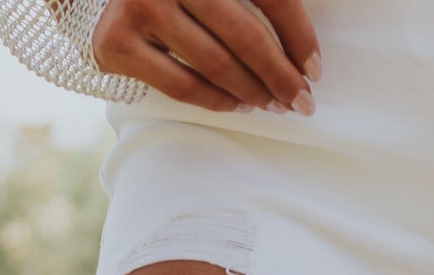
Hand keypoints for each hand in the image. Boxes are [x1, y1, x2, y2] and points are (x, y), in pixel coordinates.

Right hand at [89, 0, 320, 113]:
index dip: (298, 35)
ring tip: (272, 104)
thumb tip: (303, 50)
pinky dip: (216, 101)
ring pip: (215, 64)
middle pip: (245, 34)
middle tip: (301, 101)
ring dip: (252, 92)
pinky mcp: (118, 42)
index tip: (315, 70)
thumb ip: (252, 2)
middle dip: (280, 75)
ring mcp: (141, 5)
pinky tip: (237, 105)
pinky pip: (181, 85)